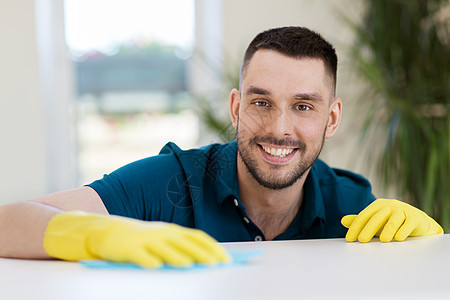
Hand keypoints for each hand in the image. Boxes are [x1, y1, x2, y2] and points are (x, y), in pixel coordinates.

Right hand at [43, 211, 230, 267]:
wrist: (109, 232)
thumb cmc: (141, 238)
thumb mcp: (163, 238)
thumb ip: (181, 246)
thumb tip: (204, 258)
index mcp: (172, 230)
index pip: (197, 237)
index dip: (212, 247)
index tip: (225, 258)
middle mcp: (161, 233)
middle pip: (185, 243)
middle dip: (202, 254)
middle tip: (216, 264)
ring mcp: (145, 240)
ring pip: (164, 249)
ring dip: (177, 256)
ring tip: (189, 265)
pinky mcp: (129, 249)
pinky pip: (140, 255)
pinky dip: (148, 260)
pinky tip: (155, 266)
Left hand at [341, 198, 442, 242]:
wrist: (417, 220)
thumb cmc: (392, 221)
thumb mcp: (376, 220)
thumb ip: (361, 221)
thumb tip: (342, 220)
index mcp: (377, 205)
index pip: (363, 216)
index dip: (355, 227)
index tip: (349, 240)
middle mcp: (389, 205)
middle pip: (376, 218)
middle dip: (368, 229)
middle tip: (362, 240)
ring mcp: (402, 210)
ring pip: (393, 221)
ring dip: (387, 230)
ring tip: (383, 240)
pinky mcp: (415, 217)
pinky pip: (408, 224)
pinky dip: (403, 231)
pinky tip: (398, 238)